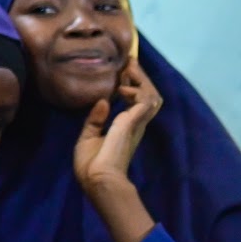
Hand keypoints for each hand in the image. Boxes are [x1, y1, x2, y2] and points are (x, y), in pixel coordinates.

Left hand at [74, 57, 162, 198]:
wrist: (97, 179)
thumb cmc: (92, 164)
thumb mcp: (89, 137)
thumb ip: (95, 120)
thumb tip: (102, 101)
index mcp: (127, 127)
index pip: (137, 102)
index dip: (134, 85)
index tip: (125, 71)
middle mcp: (136, 123)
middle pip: (149, 95)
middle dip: (140, 77)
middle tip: (130, 63)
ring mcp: (137, 123)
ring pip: (152, 95)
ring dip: (141, 80)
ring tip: (128, 70)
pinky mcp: (132, 122)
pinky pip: (144, 100)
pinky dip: (136, 91)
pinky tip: (122, 90)